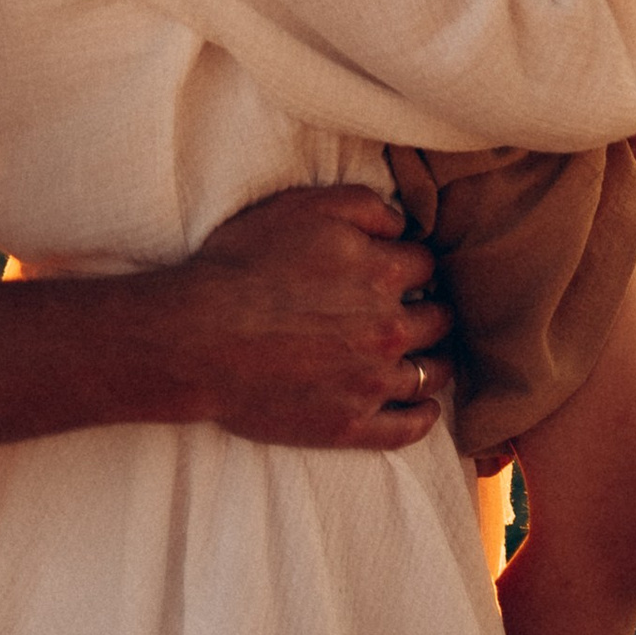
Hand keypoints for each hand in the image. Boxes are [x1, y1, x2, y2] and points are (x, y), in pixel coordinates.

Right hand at [162, 185, 450, 451]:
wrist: (197, 337)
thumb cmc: (243, 265)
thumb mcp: (303, 206)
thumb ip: (365, 206)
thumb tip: (403, 226)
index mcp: (381, 273)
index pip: (426, 265)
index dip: (411, 263)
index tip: (400, 269)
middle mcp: (388, 329)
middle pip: (439, 319)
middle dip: (430, 309)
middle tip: (415, 309)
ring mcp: (371, 383)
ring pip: (432, 372)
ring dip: (433, 359)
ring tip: (422, 354)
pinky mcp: (350, 425)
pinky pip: (409, 428)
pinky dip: (424, 416)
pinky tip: (422, 405)